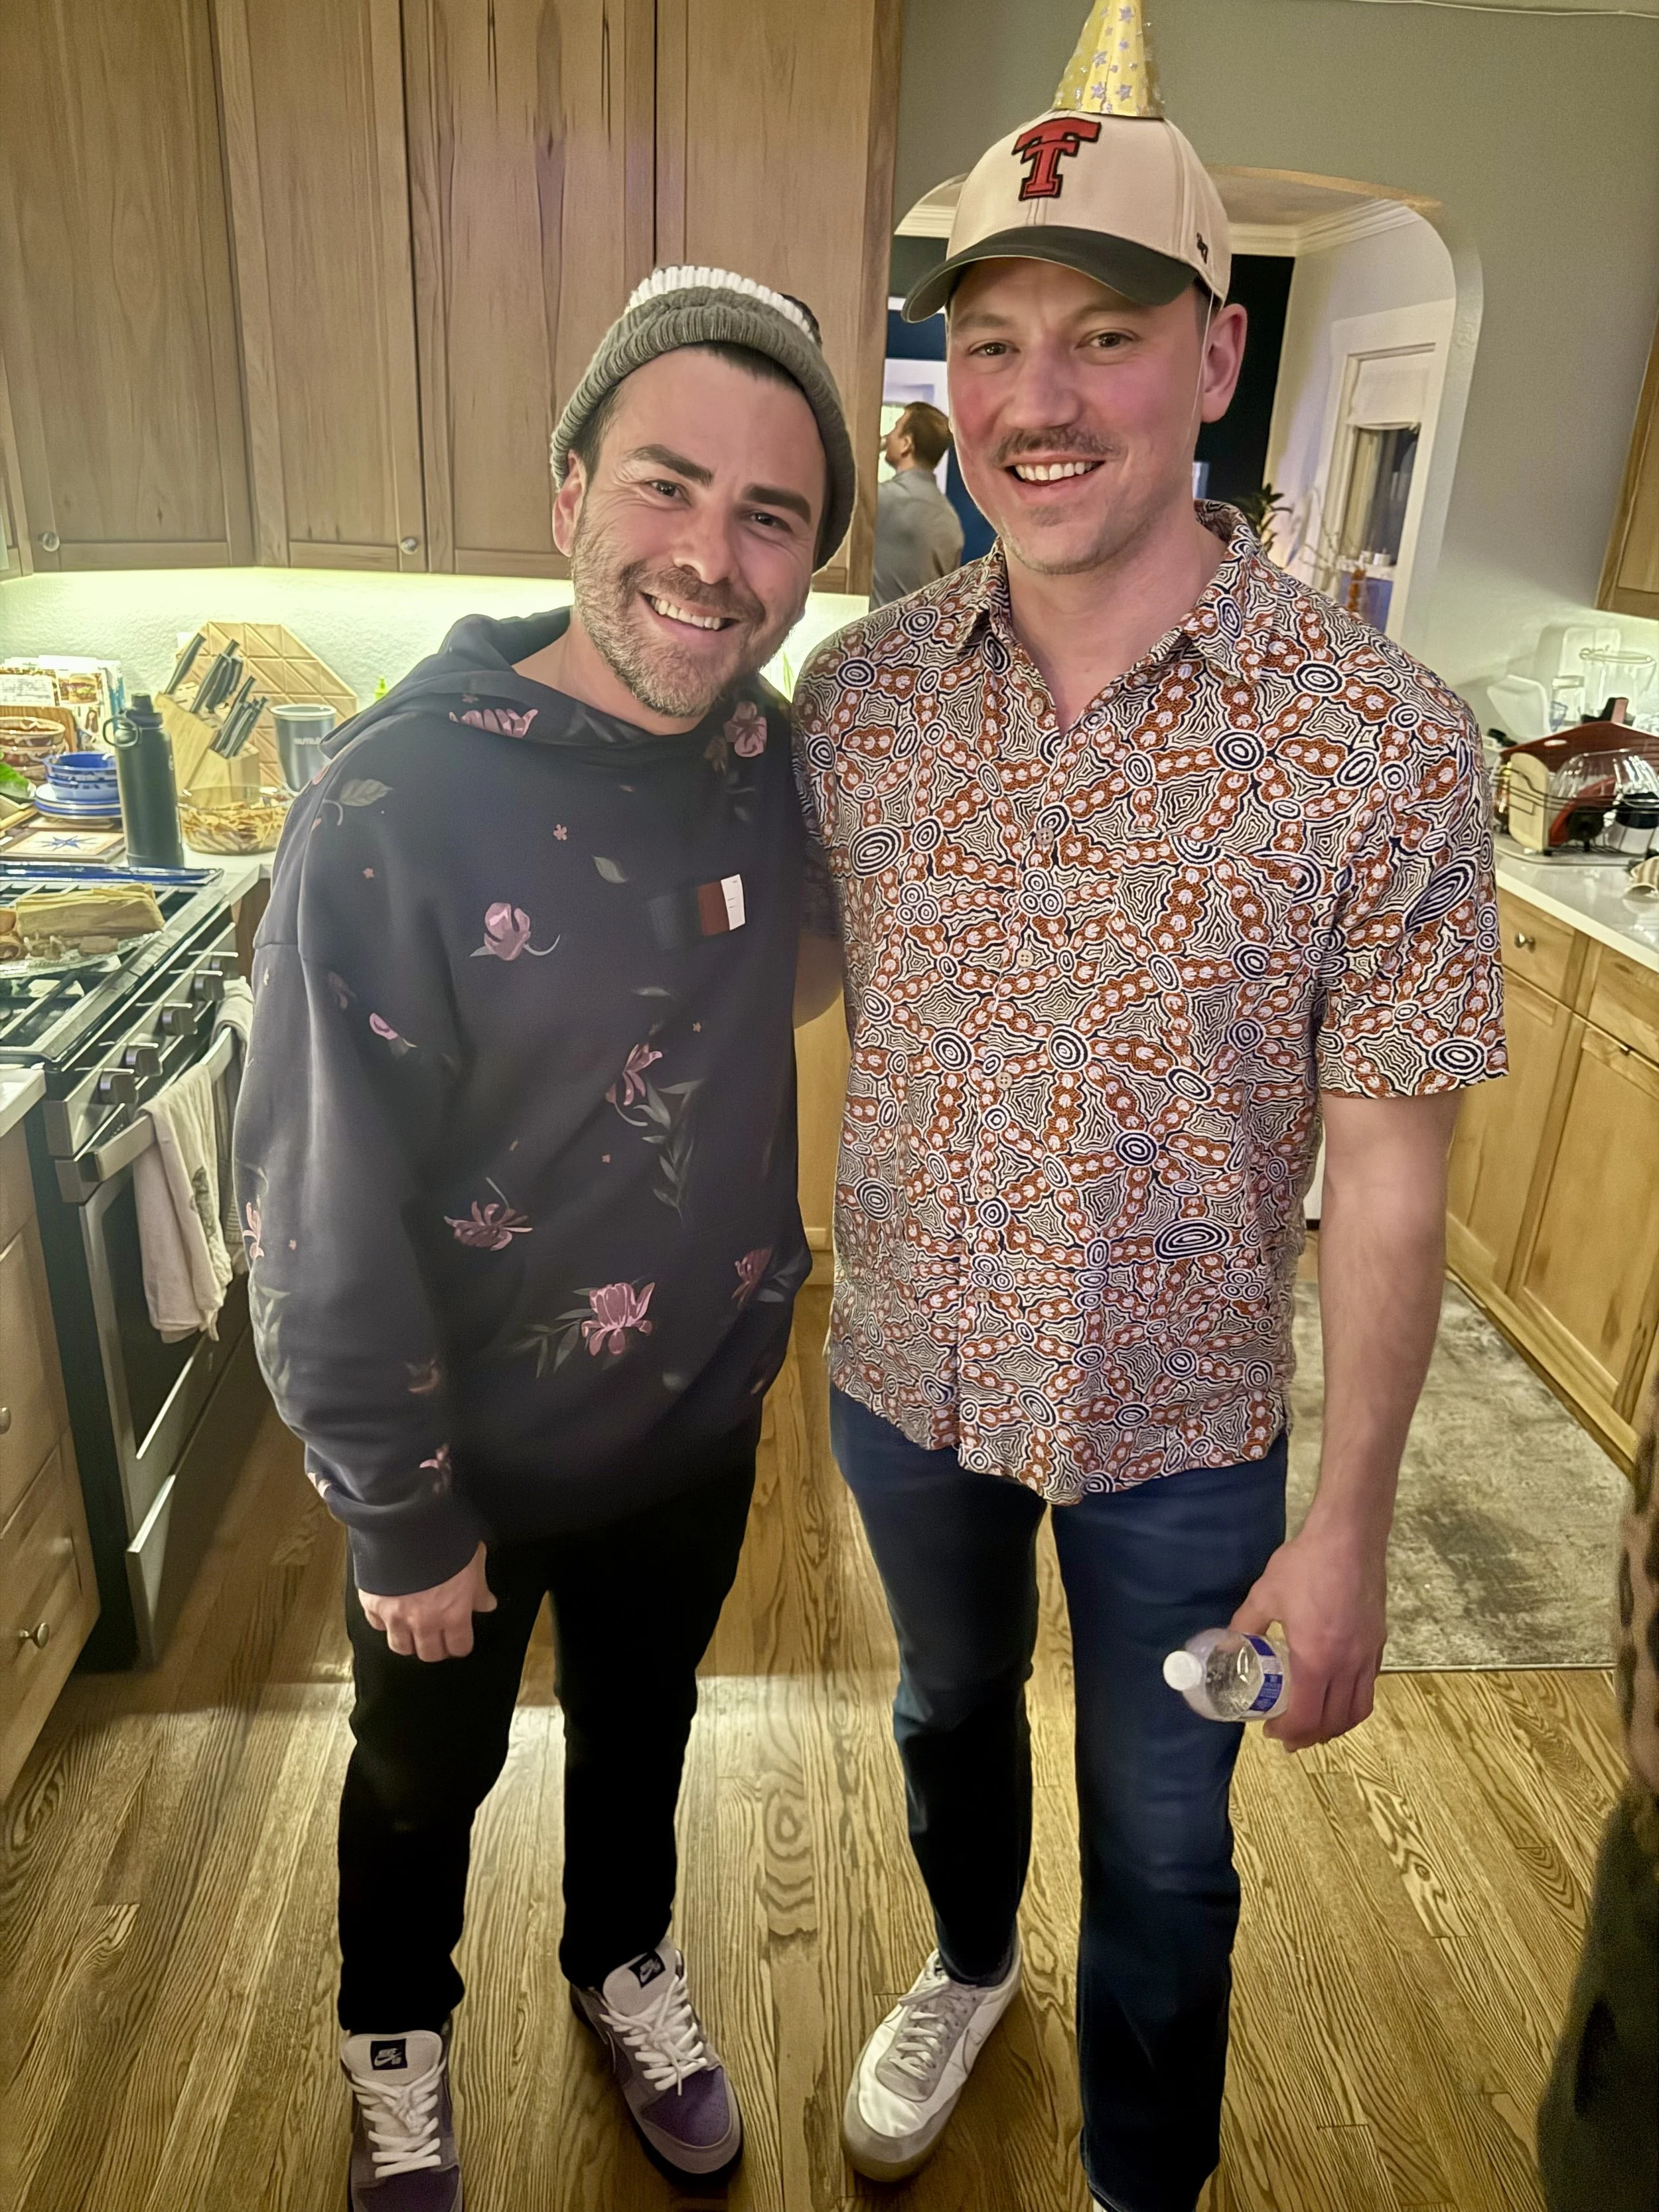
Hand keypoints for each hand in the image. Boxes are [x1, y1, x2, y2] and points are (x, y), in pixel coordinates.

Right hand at [360, 1543, 496, 1661]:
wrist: (407, 1523)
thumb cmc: (445, 1539)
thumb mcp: (474, 1560)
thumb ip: (479, 1588)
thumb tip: (486, 1604)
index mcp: (453, 1613)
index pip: (459, 1647)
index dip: (461, 1644)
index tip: (459, 1638)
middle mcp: (424, 1621)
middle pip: (430, 1654)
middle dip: (436, 1647)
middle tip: (437, 1635)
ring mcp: (395, 1616)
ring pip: (401, 1647)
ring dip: (409, 1641)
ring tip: (413, 1629)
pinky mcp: (372, 1605)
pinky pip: (377, 1625)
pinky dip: (384, 1622)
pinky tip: (391, 1610)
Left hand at [1230, 1515, 1386, 1750]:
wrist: (1349, 1537)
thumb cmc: (1306, 1565)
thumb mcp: (1265, 1595)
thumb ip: (1245, 1625)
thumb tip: (1227, 1645)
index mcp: (1317, 1658)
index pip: (1307, 1716)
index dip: (1289, 1732)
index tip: (1272, 1732)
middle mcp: (1348, 1664)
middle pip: (1335, 1721)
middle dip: (1311, 1736)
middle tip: (1290, 1737)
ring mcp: (1367, 1655)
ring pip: (1358, 1709)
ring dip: (1336, 1725)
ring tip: (1316, 1724)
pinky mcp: (1378, 1642)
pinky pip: (1369, 1686)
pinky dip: (1352, 1701)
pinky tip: (1336, 1692)